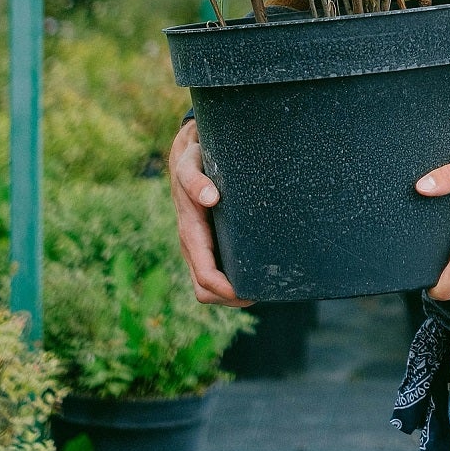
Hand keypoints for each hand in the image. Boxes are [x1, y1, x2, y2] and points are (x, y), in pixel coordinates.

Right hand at [168, 121, 253, 307]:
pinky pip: (215, 270)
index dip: (225, 290)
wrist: (187, 152)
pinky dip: (232, 280)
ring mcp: (199, 244)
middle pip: (205, 289)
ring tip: (261, 288)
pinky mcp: (208, 239)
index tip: (249, 293)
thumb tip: (210, 197)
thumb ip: (194, 179)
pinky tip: (254, 273)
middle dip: (230, 298)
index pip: (204, 276)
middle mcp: (192, 243)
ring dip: (231, 294)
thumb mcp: (191, 164)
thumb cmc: (193, 159)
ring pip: (209, 285)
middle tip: (261, 293)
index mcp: (190, 232)